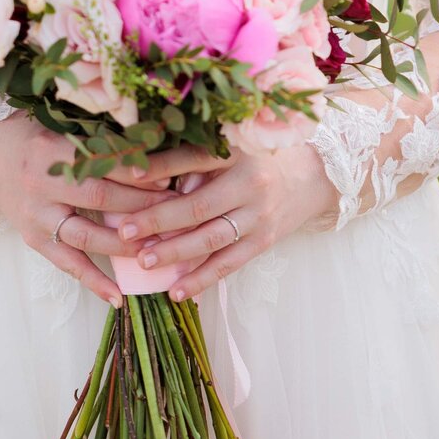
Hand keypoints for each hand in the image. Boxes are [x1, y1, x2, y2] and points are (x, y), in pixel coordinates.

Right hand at [0, 111, 174, 307]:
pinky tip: (118, 297)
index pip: (103, 162)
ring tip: (156, 250)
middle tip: (176, 212)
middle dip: (141, 207)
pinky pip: (66, 265)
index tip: (168, 177)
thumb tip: (149, 151)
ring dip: (124, 245)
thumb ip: (97, 141)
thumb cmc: (31, 137)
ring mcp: (37, 216)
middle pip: (99, 198)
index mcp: (53, 150)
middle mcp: (43, 184)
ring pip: (86, 236)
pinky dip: (92, 281)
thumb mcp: (60, 128)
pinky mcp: (33, 239)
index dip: (136, 171)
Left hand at [112, 139, 340, 301]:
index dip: (159, 167)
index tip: (126, 175)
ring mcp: (260, 216)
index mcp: (237, 151)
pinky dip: (203, 279)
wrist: (313, 176)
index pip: (192, 158)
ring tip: (144, 262)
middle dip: (158, 220)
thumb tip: (149, 180)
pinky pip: (230, 263)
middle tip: (125, 231)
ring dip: (175, 252)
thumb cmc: (259, 157)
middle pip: (198, 205)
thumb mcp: (233, 146)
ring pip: (212, 239)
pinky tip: (178, 291)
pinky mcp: (265, 241)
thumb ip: (197, 161)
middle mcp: (250, 183)